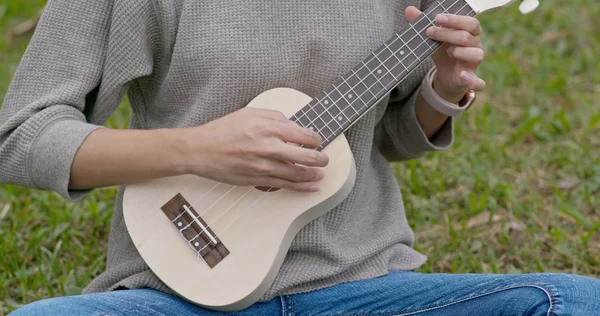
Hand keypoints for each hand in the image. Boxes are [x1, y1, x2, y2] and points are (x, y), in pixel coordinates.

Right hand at [180, 107, 328, 191]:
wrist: (200, 150)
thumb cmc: (222, 130)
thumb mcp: (249, 113)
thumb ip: (274, 116)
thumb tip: (293, 125)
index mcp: (268, 127)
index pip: (303, 135)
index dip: (316, 139)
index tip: (318, 141)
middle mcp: (268, 147)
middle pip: (306, 156)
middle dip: (321, 159)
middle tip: (325, 159)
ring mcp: (263, 166)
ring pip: (297, 173)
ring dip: (314, 174)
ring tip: (321, 173)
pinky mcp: (257, 180)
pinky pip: (285, 185)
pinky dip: (301, 188)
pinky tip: (312, 187)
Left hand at [406, 6, 485, 102]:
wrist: (447, 76)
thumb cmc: (444, 52)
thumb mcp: (433, 40)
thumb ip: (424, 25)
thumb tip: (409, 10)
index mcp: (470, 33)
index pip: (470, 22)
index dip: (455, 20)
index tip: (437, 18)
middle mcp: (475, 46)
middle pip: (467, 36)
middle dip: (448, 33)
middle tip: (429, 32)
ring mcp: (474, 63)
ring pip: (476, 54)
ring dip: (461, 52)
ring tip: (448, 51)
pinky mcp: (471, 79)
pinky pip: (478, 82)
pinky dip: (472, 80)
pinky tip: (462, 76)